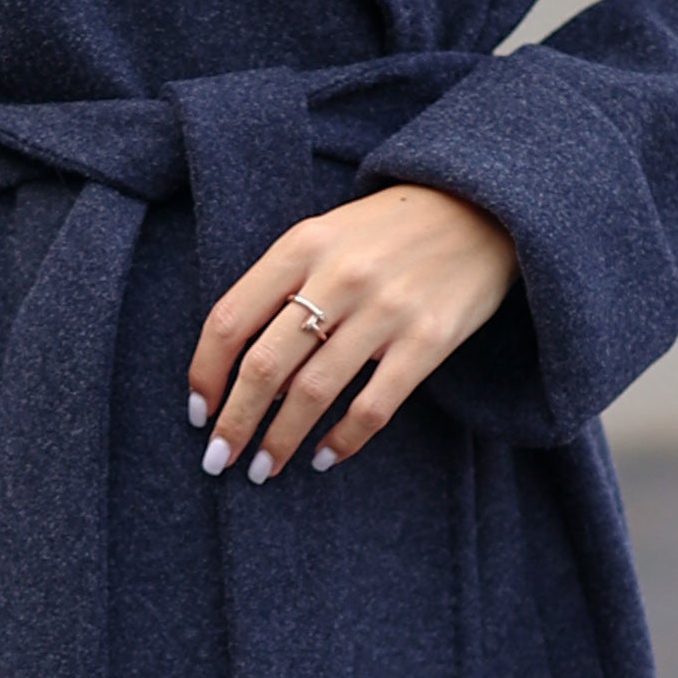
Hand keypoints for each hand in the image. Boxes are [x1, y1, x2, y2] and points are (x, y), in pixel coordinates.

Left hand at [189, 185, 516, 479]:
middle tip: (219, 460)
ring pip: (313, 392)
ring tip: (263, 470)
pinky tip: (323, 457)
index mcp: (302, 245)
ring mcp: (386, 310)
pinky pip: (373, 405)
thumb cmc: (389, 230)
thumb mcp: (325, 234)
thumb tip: (238, 365)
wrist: (480, 208)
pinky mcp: (428, 340)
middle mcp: (339, 277)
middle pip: (266, 365)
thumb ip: (282, 283)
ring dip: (280, 441)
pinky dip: (343, 439)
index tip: (198, 413)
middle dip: (235, 422)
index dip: (204, 374)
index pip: (229, 320)